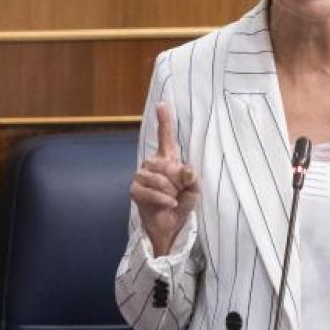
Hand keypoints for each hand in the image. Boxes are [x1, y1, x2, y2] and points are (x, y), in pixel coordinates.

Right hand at [130, 102, 198, 255]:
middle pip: (166, 164)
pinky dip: (163, 199)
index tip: (162, 105)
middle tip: (179, 191)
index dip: (164, 120)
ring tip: (172, 198)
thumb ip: (193, 178)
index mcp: (168, 159)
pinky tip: (168, 204)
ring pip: (158, 178)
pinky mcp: (135, 191)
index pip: (165, 137)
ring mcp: (141, 176)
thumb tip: (186, 169)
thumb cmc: (181, 204)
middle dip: (177, 180)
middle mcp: (152, 164)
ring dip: (170, 191)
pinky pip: (150, 191)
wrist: (170, 225)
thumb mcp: (194, 190)